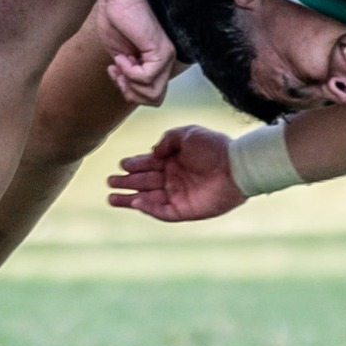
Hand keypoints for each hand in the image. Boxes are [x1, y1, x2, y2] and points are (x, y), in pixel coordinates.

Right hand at [95, 0, 175, 105]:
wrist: (117, 1)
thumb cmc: (116, 23)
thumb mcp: (121, 60)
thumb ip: (130, 77)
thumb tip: (132, 93)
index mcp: (157, 64)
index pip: (152, 96)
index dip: (131, 93)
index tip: (117, 75)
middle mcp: (166, 62)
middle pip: (155, 99)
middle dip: (130, 92)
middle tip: (118, 75)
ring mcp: (166, 58)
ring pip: (153, 93)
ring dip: (129, 82)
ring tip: (121, 64)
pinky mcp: (161, 52)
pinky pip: (146, 77)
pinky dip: (129, 71)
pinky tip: (123, 57)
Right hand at [107, 126, 246, 221]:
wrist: (235, 165)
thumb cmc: (214, 146)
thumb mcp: (187, 134)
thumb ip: (167, 140)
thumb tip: (152, 153)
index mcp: (173, 161)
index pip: (148, 164)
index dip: (134, 164)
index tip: (122, 164)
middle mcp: (174, 179)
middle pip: (144, 182)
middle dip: (126, 182)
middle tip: (110, 181)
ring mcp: (179, 195)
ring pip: (148, 199)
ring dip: (130, 198)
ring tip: (111, 198)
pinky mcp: (185, 210)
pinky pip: (163, 211)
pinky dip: (149, 208)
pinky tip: (136, 203)